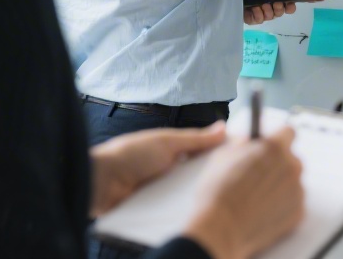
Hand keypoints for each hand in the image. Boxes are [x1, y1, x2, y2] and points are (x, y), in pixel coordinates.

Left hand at [88, 123, 226, 216]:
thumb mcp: (167, 142)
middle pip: (198, 179)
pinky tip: (198, 216)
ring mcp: (162, 193)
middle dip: (211, 182)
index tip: (243, 163)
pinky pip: (173, 213)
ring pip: (187, 197)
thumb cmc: (131, 154)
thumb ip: (195, 138)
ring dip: (197, 199)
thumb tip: (224, 127)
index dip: (220, 159)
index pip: (203, 156)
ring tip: (220, 206)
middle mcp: (170, 173)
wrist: (99, 181)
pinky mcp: (154, 211)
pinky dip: (182, 213)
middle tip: (234, 188)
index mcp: (174, 153)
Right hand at [183, 126, 305, 258]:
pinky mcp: (298, 213)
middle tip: (258, 174)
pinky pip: (293, 202)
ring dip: (279, 185)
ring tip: (256, 197)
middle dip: (277, 164)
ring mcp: (297, 191)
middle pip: (291, 159)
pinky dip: (282, 205)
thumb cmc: (218, 193)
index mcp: (274, 147)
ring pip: (292, 181)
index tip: (270, 145)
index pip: (288, 132)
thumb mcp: (223, 155)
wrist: (221, 229)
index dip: (277, 138)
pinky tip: (263, 209)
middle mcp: (292, 166)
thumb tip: (247, 141)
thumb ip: (241, 143)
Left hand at [242, 0, 296, 24]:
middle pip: (279, 10)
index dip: (289, 3)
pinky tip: (254, 9)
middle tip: (277, 4)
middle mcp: (262, 3)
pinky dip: (259, 15)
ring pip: (271, 16)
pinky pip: (260, 20)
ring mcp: (256, 12)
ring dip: (270, 11)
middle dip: (281, 8)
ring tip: (264, 5)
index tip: (291, 3)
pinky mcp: (249, 19)